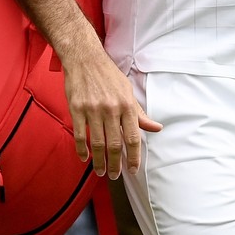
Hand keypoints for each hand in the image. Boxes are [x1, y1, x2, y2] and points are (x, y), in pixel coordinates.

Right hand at [61, 39, 162, 178]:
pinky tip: (85, 158)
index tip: (133, 170)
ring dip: (99, 161)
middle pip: (115, 144)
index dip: (134, 156)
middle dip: (115, 164)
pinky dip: (82, 149)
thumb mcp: (128, 92)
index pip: (133, 137)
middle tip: (114, 176)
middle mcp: (111, 109)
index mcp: (127, 105)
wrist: (85, 58)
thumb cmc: (109, 76)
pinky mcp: (77, 109)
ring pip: (97, 143)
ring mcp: (93, 110)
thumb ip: (140, 113)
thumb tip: (157, 128)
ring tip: (100, 171)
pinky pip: (80, 135)